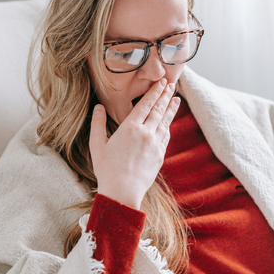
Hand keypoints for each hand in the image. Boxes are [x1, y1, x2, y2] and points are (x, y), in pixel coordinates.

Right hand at [89, 79, 180, 209]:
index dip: (154, 92)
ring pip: (165, 122)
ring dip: (170, 109)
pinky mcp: (160, 156)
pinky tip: (168, 122)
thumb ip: (97, 123)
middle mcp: (145, 133)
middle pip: (158, 110)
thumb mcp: (97, 145)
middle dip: (165, 95)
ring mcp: (155, 144)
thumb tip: (98, 106)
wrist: (122, 191)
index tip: (161, 82)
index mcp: (129, 128)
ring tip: (176, 99)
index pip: (145, 104)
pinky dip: (168, 126)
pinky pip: (166, 136)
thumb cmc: (106, 169)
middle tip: (171, 84)